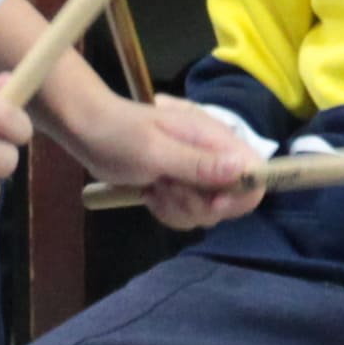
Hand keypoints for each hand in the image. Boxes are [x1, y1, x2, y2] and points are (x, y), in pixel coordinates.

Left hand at [125, 99, 268, 230]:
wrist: (87, 130)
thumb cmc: (120, 134)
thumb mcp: (155, 151)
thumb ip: (199, 163)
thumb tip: (243, 170)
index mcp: (215, 139)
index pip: (256, 173)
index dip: (241, 194)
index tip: (211, 202)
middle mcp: (213, 156)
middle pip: (233, 200)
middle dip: (200, 206)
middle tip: (168, 188)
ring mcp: (197, 173)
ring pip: (209, 212)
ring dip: (180, 209)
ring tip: (155, 187)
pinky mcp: (181, 186)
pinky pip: (189, 214)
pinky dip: (169, 211)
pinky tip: (150, 193)